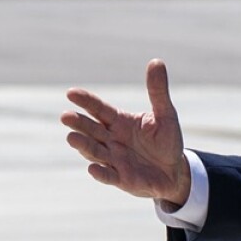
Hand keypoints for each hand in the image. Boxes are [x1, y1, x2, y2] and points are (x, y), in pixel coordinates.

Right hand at [60, 59, 191, 205]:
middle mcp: (111, 140)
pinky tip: (93, 168)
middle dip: (78, 124)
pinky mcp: (122, 179)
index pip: (99, 109)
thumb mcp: (165, 114)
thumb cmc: (166, 141)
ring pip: (94, 151)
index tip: (71, 93)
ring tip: (72, 138)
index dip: (86, 102)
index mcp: (119, 122)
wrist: (175, 171)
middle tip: (65, 116)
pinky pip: (108, 176)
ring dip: (83, 145)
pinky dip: (100, 173)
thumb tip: (157, 61)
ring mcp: (114, 160)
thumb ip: (158, 92)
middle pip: (91, 130)